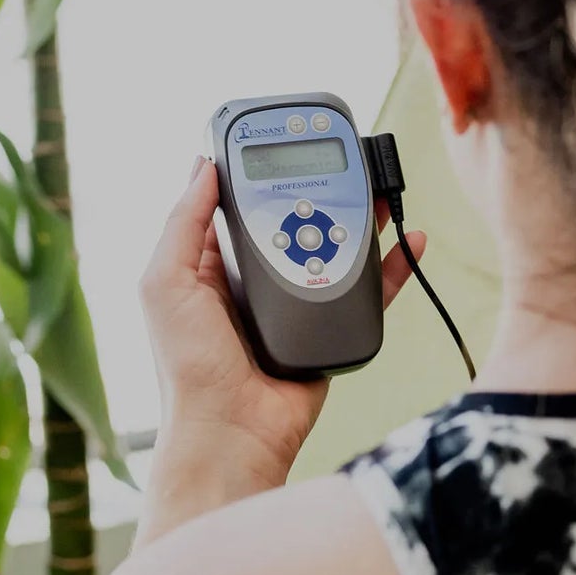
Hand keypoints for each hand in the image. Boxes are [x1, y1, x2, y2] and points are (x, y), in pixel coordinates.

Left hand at [136, 158, 427, 539]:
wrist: (233, 434)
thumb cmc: (188, 369)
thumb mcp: (165, 285)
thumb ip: (182, 225)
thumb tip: (203, 167)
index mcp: (211, 264)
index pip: (238, 205)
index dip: (258, 173)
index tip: (281, 140)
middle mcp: (255, 278)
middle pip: (296, 218)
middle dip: (321, 188)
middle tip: (345, 159)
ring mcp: (296, 301)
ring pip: (336, 245)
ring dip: (361, 217)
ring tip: (380, 189)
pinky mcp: (329, 326)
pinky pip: (367, 289)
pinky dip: (392, 265)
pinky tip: (410, 241)